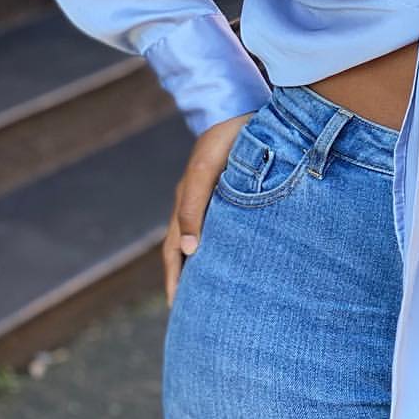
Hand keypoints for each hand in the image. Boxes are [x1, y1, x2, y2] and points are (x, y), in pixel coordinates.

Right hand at [162, 111, 254, 306]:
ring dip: (204, 266)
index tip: (178, 308)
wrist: (244, 106)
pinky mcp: (231, 191)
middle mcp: (197, 204)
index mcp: (188, 203)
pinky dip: (222, 248)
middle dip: (187, 279)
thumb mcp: (204, 171)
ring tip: (213, 294)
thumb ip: (193, 207)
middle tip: (191, 312)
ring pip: (205, 240)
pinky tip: (236, 259)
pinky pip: (222, 227)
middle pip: (185, 251)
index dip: (177, 280)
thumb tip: (190, 252)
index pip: (175, 252)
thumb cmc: (226, 137)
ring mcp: (213, 198)